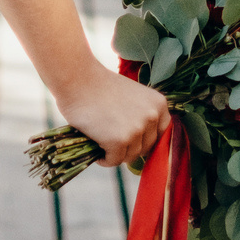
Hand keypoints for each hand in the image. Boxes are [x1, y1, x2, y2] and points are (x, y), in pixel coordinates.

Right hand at [58, 64, 173, 169]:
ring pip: (130, 156)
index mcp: (159, 104)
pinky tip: (95, 146)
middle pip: (145, 147)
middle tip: (111, 139)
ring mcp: (137, 130)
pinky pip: (114, 161)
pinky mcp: (119, 141)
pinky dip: (104, 159)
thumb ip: (142, 115)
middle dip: (129, 147)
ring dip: (116, 153)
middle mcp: (152, 117)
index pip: (160, 133)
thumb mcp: (133, 96)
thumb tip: (142, 145)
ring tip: (101, 142)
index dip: (144, 138)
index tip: (131, 139)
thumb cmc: (100, 86)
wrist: (78, 78)